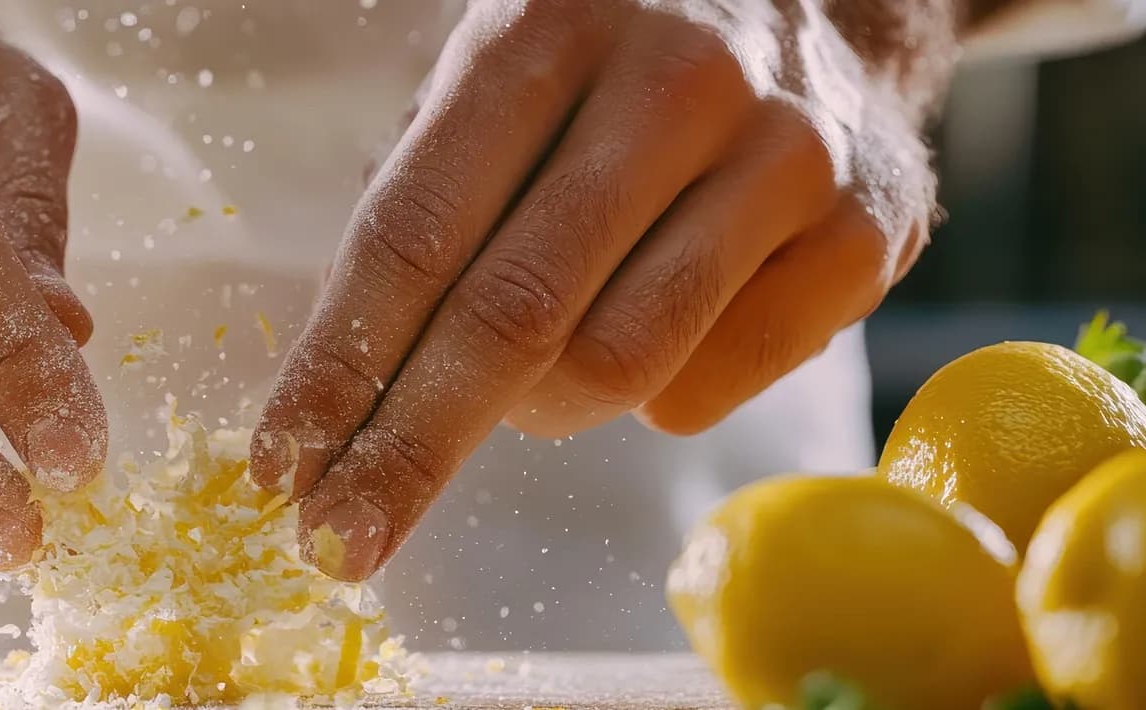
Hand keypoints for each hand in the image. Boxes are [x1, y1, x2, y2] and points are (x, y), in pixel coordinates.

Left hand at [253, 0, 960, 580]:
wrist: (832, 6)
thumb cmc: (619, 66)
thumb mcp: (508, 77)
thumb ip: (427, 197)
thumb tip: (336, 385)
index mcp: (546, 26)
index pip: (413, 233)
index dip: (337, 365)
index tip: (281, 466)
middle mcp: (673, 80)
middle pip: (511, 316)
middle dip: (409, 449)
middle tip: (344, 538)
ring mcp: (782, 153)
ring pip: (617, 364)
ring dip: (540, 412)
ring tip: (530, 385)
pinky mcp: (863, 231)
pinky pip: (709, 387)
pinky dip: (649, 400)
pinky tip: (650, 334)